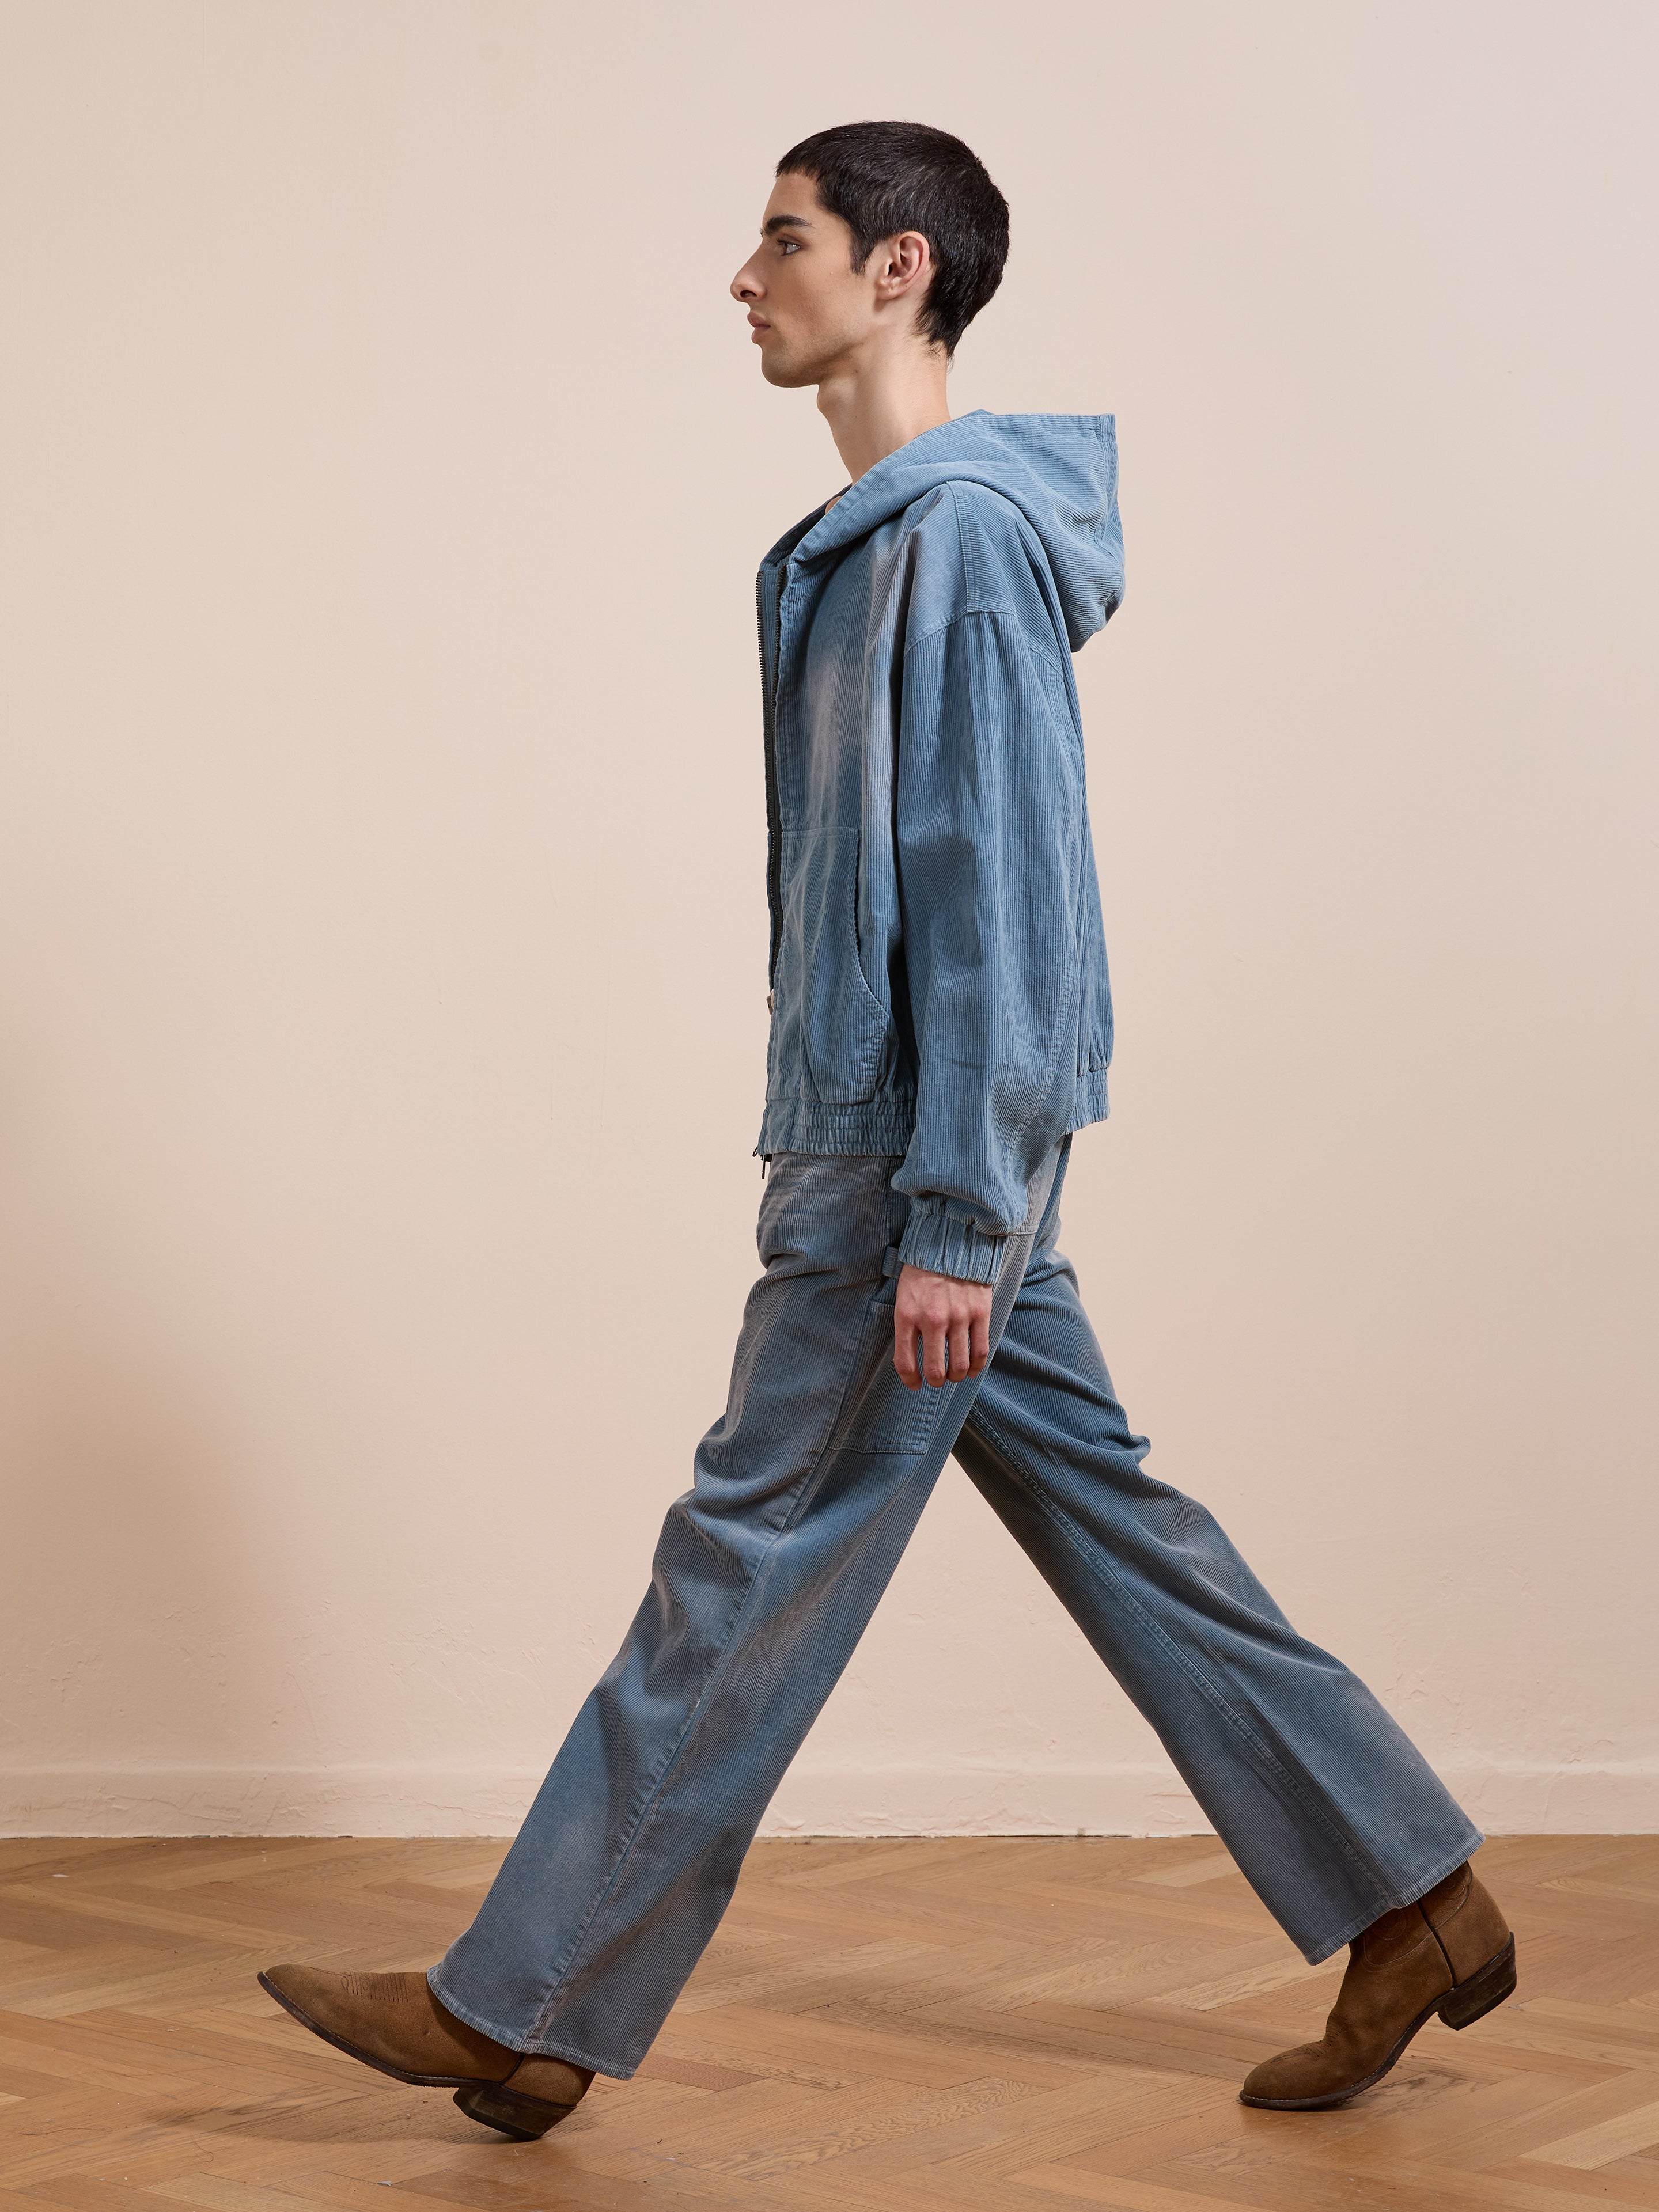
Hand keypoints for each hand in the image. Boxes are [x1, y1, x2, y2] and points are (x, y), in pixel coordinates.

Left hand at [893, 1264, 991, 1390]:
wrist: (949, 1243)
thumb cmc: (922, 1273)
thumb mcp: (903, 1298)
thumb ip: (907, 1327)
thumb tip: (912, 1360)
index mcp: (907, 1316)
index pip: (906, 1362)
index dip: (910, 1381)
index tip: (915, 1384)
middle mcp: (932, 1319)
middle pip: (935, 1370)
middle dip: (936, 1381)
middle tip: (937, 1379)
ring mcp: (958, 1316)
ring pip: (960, 1365)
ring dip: (957, 1376)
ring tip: (955, 1374)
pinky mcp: (980, 1312)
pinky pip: (981, 1351)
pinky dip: (977, 1366)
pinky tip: (972, 1368)